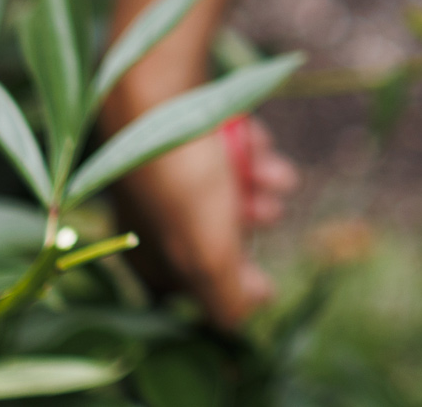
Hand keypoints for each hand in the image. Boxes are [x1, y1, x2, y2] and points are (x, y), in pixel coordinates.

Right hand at [112, 112, 299, 328]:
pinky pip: (221, 152)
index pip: (190, 288)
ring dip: (257, 188)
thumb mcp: (208, 252)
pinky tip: (263, 145)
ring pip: (222, 191)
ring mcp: (162, 174)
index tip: (267, 286)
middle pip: (211, 236)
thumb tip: (238, 327)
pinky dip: (249, 152)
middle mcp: (149, 218)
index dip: (232, 289)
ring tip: (277, 179)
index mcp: (144, 254)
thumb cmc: (182, 180)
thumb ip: (224, 297)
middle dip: (249, 229)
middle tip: (272, 215)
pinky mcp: (179, 135)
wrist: (159, 94)